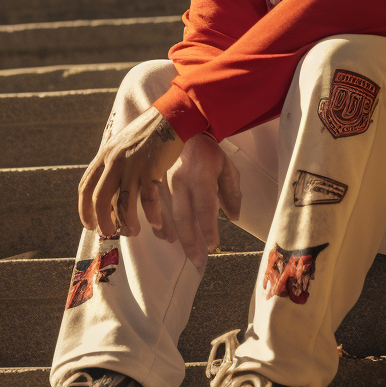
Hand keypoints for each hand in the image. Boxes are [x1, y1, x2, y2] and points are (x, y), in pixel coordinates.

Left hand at [78, 106, 183, 238]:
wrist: (169, 117)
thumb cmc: (147, 133)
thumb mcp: (121, 144)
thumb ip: (112, 164)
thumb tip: (108, 191)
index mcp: (105, 155)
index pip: (85, 187)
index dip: (84, 209)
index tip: (89, 224)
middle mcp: (115, 161)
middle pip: (100, 199)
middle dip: (103, 221)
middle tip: (110, 232)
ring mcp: (132, 166)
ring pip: (123, 204)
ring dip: (127, 223)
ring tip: (133, 231)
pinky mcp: (151, 170)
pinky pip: (148, 200)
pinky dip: (151, 214)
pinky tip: (155, 222)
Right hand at [156, 134, 242, 267]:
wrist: (180, 126)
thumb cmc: (207, 150)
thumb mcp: (225, 166)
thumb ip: (231, 191)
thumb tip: (234, 216)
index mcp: (201, 175)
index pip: (205, 208)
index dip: (209, 229)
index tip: (213, 245)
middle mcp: (180, 179)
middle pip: (184, 217)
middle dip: (191, 242)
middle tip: (199, 260)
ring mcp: (163, 181)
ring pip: (167, 215)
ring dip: (176, 236)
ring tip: (186, 252)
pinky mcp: (152, 181)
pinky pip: (153, 206)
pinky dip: (158, 223)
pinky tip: (164, 234)